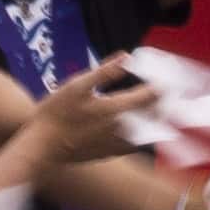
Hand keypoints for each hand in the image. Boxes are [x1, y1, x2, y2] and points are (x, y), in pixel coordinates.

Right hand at [5, 57, 160, 174]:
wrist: (41, 147)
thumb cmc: (55, 114)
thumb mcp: (75, 86)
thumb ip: (104, 72)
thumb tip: (126, 57)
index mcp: (117, 108)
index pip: (152, 95)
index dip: (162, 84)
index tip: (168, 77)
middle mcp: (123, 128)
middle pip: (155, 113)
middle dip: (164, 100)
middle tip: (168, 91)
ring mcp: (118, 143)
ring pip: (149, 130)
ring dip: (157, 118)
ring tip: (158, 107)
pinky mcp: (111, 153)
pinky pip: (137, 143)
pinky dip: (144, 133)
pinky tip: (140, 126)